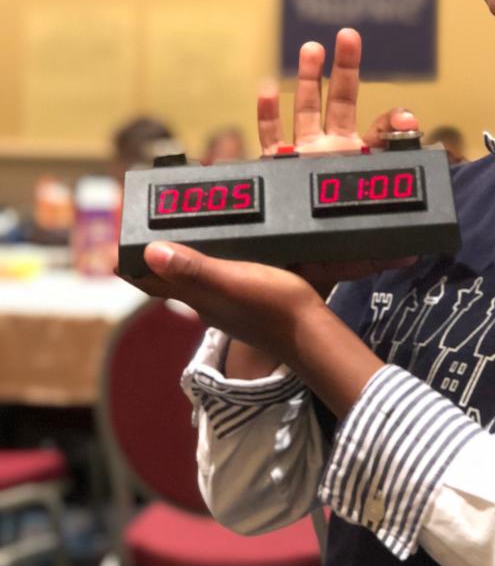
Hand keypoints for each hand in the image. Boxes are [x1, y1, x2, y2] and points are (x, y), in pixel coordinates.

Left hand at [139, 242, 381, 413]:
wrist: (309, 335)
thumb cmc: (271, 305)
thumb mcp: (231, 280)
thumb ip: (194, 268)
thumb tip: (150, 252)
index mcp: (195, 296)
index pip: (151, 282)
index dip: (131, 265)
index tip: (115, 246)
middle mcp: (205, 303)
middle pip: (168, 281)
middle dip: (154, 259)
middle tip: (145, 231)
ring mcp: (226, 307)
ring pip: (192, 282)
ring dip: (181, 262)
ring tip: (179, 237)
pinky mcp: (246, 305)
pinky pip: (217, 282)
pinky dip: (208, 266)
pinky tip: (223, 257)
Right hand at [259, 28, 418, 291]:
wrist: (292, 272)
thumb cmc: (329, 256)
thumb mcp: (358, 253)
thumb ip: (381, 249)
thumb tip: (410, 252)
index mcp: (355, 167)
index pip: (377, 137)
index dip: (392, 124)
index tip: (406, 118)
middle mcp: (328, 154)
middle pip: (340, 103)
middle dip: (345, 70)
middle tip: (349, 36)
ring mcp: (300, 156)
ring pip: (305, 110)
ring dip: (309, 78)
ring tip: (313, 48)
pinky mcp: (272, 167)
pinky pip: (269, 137)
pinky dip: (267, 113)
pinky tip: (268, 89)